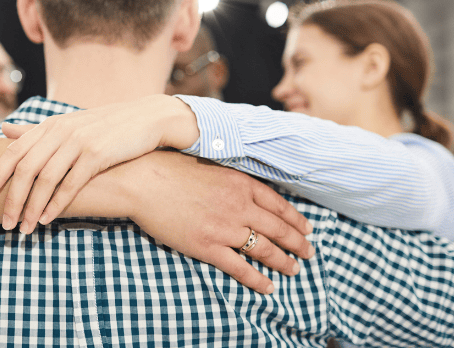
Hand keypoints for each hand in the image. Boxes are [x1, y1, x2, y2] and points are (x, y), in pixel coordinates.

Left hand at [0, 94, 199, 232]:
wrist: (145, 119)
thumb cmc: (104, 126)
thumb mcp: (68, 124)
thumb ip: (36, 130)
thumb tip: (4, 130)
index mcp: (50, 125)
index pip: (14, 151)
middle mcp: (60, 131)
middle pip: (25, 168)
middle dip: (12, 199)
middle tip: (4, 224)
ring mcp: (78, 142)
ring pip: (45, 180)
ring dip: (32, 208)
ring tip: (23, 229)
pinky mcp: (97, 155)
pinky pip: (70, 184)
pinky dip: (56, 205)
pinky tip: (46, 220)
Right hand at [120, 151, 313, 293]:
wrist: (143, 181)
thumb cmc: (170, 169)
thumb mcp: (210, 166)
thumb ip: (231, 180)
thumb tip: (244, 190)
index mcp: (241, 183)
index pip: (279, 204)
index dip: (296, 219)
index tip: (307, 228)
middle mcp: (239, 206)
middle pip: (278, 228)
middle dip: (298, 243)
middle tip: (309, 253)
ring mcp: (224, 228)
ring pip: (264, 249)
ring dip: (283, 262)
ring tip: (294, 270)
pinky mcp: (207, 247)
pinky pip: (239, 267)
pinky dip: (256, 279)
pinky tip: (268, 287)